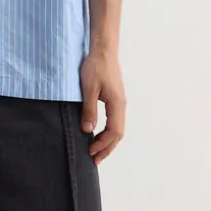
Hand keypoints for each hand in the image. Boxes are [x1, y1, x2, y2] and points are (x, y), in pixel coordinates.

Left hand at [80, 45, 125, 164]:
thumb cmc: (96, 67)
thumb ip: (89, 110)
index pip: (113, 132)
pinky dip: (107, 132)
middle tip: (94, 160)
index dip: (102, 145)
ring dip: (107, 142)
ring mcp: (119, 102)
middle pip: (118, 134)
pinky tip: (98, 134)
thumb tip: (88, 130)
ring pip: (117, 128)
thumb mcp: (88, 89)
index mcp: (117, 105)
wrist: (103, 50)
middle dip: (106, 148)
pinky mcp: (115, 99)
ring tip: (96, 151)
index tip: (90, 152)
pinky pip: (114, 121)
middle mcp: (121, 105)